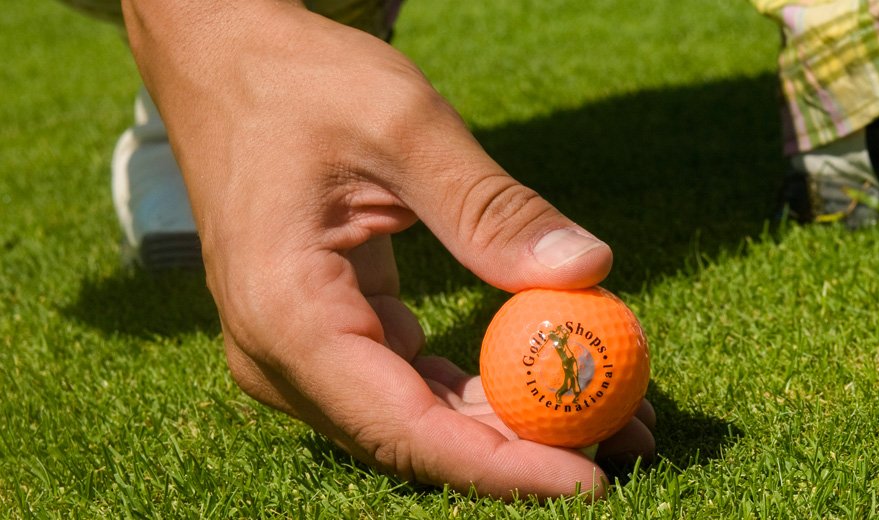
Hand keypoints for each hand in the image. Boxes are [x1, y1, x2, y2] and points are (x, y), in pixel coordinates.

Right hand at [121, 0, 653, 497]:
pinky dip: (482, 388)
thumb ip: (491, 208)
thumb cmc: (299, 82)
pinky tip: (550, 379)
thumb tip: (586, 271)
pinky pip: (414, 383)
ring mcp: (301, 353)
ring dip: (514, 424)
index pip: (405, 429)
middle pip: (418, 439)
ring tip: (615, 413)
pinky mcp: (330, 336)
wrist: (225, 61)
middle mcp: (282, 357)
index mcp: (287, 315)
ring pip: (421, 419)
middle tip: (628, 434)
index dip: (501, 467)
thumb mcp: (403, 126)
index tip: (588, 482)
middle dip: (527, 451)